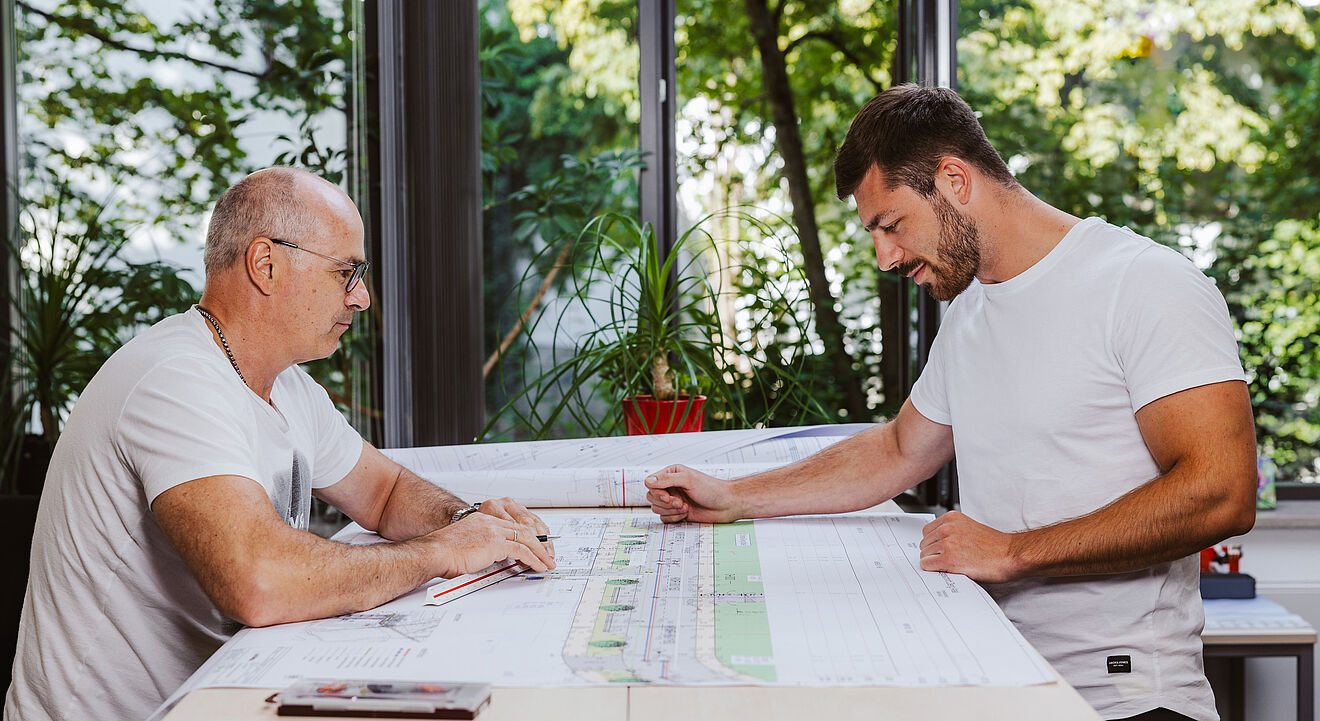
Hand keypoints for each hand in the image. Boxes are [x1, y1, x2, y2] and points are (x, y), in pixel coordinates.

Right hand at [430, 504, 555, 577]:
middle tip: (548, 555)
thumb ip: (482, 547)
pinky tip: (538, 566)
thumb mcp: (466, 545)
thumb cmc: (443, 553)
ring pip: (527, 539)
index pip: (513, 526)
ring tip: (548, 563)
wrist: (433, 552)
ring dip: (541, 553)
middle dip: (540, 544)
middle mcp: (490, 522)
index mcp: (483, 520)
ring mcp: (494, 531)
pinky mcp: (495, 543)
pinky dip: (533, 559)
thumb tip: (493, 559)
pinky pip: (522, 551)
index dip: (528, 537)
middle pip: (524, 530)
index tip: (536, 546)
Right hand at [644, 465, 738, 523]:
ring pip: (657, 508)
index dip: (657, 492)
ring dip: (672, 511)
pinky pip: (664, 518)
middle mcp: (670, 487)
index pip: (651, 483)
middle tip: (680, 502)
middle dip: (666, 503)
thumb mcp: (689, 480)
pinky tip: (686, 513)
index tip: (668, 496)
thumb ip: (667, 479)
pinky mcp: (676, 513)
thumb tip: (648, 481)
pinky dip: (674, 518)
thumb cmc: (711, 489)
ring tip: (685, 507)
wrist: (725, 505)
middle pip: (651, 497)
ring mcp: (673, 501)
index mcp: (671, 474)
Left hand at [919, 511, 1018, 582]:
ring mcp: (947, 543)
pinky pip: (927, 565)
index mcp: (952, 518)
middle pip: (924, 543)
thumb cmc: (995, 545)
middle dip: (933, 552)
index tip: (939, 549)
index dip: (934, 543)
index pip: (927, 531)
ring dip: (934, 562)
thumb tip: (938, 541)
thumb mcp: (970, 528)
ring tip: (952, 564)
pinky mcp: (948, 559)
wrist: (1010, 555)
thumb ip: (953, 531)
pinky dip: (934, 570)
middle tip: (947, 558)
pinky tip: (947, 570)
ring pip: (925, 555)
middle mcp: (948, 528)